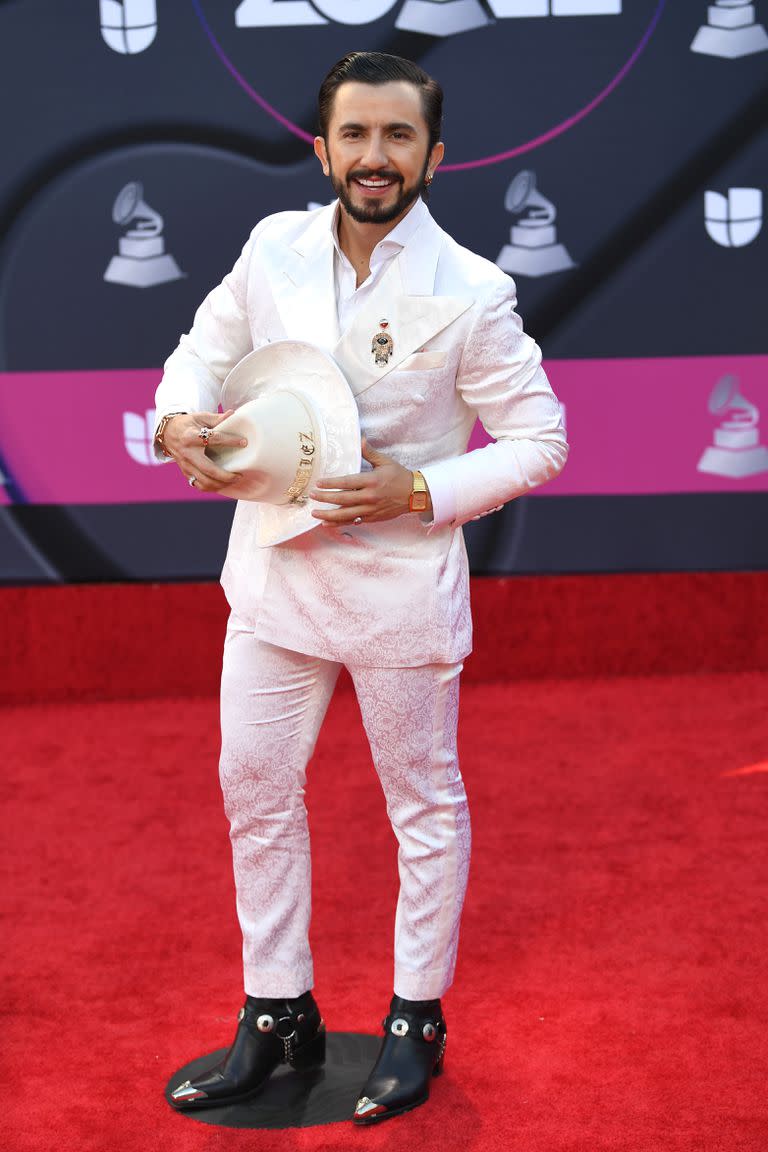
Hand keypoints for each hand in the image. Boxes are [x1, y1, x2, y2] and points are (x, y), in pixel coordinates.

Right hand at [162, 411, 246, 491]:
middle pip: (208, 469)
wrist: (169, 433)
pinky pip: (198, 485)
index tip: (244, 442)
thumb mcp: (200, 417)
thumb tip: (232, 414)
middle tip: (239, 475)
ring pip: (203, 481)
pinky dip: (211, 488)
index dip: (229, 440)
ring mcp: (185, 465)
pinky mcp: (185, 472)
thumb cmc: (188, 424)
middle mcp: (187, 453)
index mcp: (191, 436)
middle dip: (225, 475)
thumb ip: (216, 418)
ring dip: (220, 484)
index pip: (213, 439)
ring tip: (233, 480)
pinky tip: (222, 484)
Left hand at [309, 438, 428, 523]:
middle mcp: (370, 497)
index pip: (347, 482)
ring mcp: (370, 509)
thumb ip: (370, 452)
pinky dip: (339, 523)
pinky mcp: (372, 518)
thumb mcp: (385, 462)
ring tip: (315, 513)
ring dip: (328, 515)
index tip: (318, 483)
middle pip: (343, 499)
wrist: (415, 495)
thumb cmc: (399, 476)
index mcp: (372, 481)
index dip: (331, 483)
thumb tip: (360, 439)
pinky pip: (352, 521)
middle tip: (311, 496)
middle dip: (325, 498)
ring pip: (345, 514)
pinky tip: (327, 523)